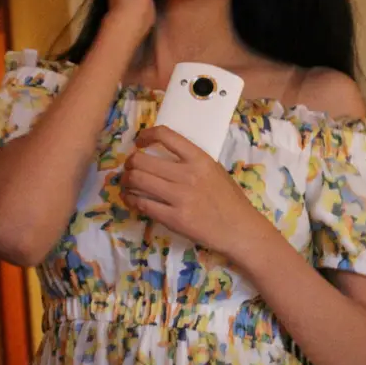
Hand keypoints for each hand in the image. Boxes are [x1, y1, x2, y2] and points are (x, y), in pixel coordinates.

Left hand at [121, 125, 268, 258]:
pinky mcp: (174, 219)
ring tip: (127, 183)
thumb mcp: (213, 170)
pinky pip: (142, 204)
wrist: (240, 229)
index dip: (145, 135)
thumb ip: (190, 161)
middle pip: (142, 160)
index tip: (139, 142)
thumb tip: (159, 156)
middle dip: (129, 163)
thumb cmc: (228, 199)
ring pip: (137, 180)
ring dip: (126, 181)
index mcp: (199, 158)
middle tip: (129, 168)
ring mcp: (180, 197)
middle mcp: (188, 174)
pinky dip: (131, 199)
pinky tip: (131, 199)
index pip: (165, 135)